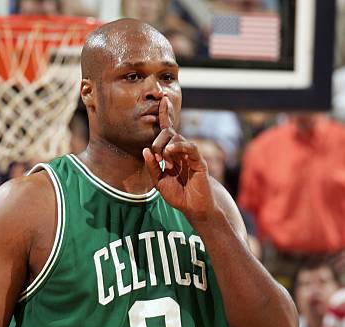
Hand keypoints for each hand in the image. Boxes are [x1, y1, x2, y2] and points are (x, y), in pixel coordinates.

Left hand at [143, 96, 216, 222]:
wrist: (194, 207)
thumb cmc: (179, 195)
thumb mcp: (160, 182)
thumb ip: (152, 167)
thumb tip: (145, 150)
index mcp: (172, 154)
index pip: (167, 131)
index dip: (165, 116)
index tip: (162, 100)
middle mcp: (181, 151)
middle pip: (169, 133)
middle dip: (159, 140)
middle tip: (157, 156)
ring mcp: (190, 155)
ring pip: (177, 138)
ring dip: (167, 145)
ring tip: (164, 158)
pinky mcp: (199, 161)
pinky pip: (190, 147)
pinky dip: (179, 147)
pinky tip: (170, 152)